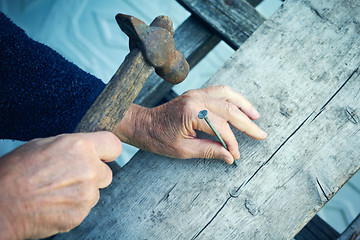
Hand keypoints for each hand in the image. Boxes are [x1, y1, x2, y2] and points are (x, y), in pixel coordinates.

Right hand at [0, 132, 120, 239]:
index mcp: (80, 147)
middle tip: (72, 176)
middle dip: (94, 175)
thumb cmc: (16, 172)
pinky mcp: (80, 214)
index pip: (114, 145)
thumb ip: (73, 146)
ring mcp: (86, 194)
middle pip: (107, 173)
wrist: (1, 206)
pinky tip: (56, 203)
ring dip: (83, 192)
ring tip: (58, 191)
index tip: (103, 156)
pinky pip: (85, 208)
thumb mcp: (43, 145)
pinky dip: (74, 207)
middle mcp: (89, 170)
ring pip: (96, 192)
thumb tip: (87, 149)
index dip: (107, 151)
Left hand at [116, 85, 266, 163]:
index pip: (222, 127)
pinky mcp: (195, 93)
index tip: (236, 155)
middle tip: (261, 134)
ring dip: (244, 105)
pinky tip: (240, 106)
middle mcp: (196, 98)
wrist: (143, 124)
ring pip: (227, 94)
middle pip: (230, 109)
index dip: (232, 143)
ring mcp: (196, 93)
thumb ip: (209, 151)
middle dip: (247, 123)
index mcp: (192, 113)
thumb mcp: (183, 150)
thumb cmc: (159, 139)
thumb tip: (230, 156)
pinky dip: (232, 98)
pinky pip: (219, 91)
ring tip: (256, 117)